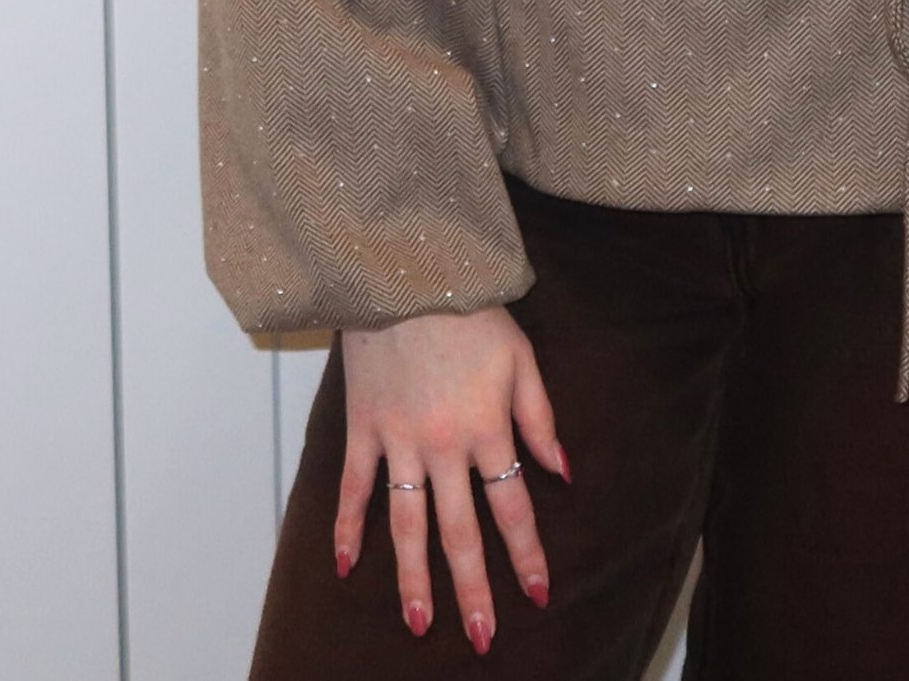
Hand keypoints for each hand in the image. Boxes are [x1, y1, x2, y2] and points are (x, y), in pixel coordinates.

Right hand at [336, 305, 571, 653]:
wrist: (408, 271)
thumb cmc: (471, 309)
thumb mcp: (521, 357)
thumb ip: (541, 417)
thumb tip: (563, 472)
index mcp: (487, 427)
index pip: (512, 505)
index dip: (527, 553)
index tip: (540, 594)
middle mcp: (443, 444)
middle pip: (459, 530)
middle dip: (473, 588)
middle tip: (480, 637)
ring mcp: (398, 440)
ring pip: (406, 524)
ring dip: (413, 578)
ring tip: (421, 624)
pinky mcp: (363, 427)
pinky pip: (352, 487)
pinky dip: (346, 527)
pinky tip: (346, 567)